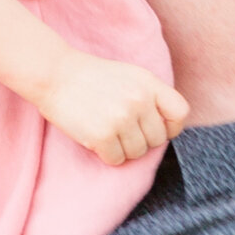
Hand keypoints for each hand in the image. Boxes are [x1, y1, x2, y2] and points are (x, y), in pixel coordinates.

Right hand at [37, 50, 190, 167]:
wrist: (55, 75)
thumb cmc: (92, 78)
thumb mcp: (130, 76)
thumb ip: (151, 96)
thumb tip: (167, 128)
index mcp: (149, 83)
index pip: (180, 113)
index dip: (171, 126)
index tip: (155, 128)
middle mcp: (139, 100)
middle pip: (157, 139)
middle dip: (141, 140)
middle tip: (121, 130)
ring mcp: (121, 118)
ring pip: (137, 153)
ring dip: (123, 149)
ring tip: (108, 133)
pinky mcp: (102, 135)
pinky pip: (116, 159)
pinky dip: (106, 154)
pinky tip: (96, 139)